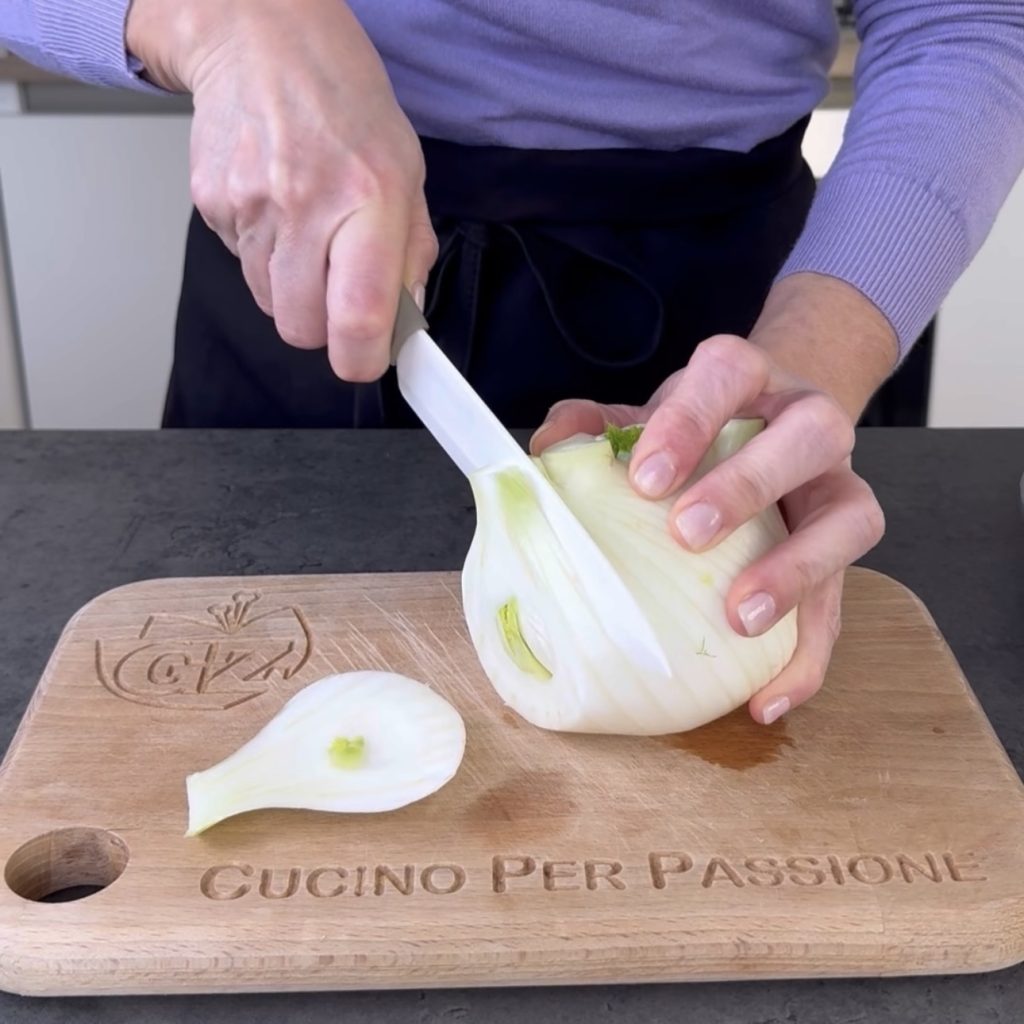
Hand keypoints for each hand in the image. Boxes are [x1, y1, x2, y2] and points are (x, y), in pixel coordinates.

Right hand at [127, 0, 436, 379]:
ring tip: (307, 231)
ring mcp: (250, 205)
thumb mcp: (405, 169)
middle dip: (323, 327)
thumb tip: (405, 318)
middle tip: (338, 291)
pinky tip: (276, 208)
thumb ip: (411, 251)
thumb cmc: (343, 100)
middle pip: (301, 329)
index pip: (359, 314)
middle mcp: (306, 204)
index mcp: (370, 198)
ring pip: (269, 303)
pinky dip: (262, 255)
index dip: (362, 358)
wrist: (260, 37)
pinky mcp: (212, 204)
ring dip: (292, 289)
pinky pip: (241, 266)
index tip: (369, 360)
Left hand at [531, 275, 895, 724]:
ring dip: (798, 571)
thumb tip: (551, 448)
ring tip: (741, 619)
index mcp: (751, 380)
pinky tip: (766, 699)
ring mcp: (837, 486)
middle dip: (747, 485)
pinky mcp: (843, 552)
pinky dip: (807, 657)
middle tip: (686, 534)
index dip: (690, 419)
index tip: (643, 475)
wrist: (770, 423)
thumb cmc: (699, 429)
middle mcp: (809, 424)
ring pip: (851, 517)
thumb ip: (596, 425)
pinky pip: (841, 605)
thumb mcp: (646, 416)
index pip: (731, 373)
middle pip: (809, 436)